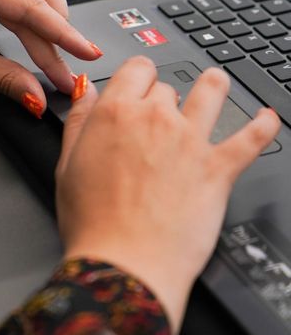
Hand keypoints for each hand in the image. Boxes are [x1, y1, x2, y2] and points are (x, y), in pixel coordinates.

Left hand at [0, 0, 102, 111]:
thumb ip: (5, 77)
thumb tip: (37, 93)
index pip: (30, 6)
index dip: (63, 35)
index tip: (86, 54)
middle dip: (56, 27)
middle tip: (66, 66)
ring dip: (43, 22)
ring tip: (53, 60)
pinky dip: (26, 15)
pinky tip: (34, 38)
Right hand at [56, 58, 279, 334]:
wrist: (125, 265)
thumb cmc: (93, 224)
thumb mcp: (67, 165)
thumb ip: (78, 122)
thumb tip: (85, 93)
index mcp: (116, 113)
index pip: (136, 69)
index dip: (138, 75)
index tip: (139, 83)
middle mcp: (155, 118)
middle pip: (168, 87)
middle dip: (164, 97)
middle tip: (160, 118)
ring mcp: (190, 141)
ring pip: (211, 92)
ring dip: (215, 84)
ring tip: (218, 82)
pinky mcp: (218, 169)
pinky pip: (250, 138)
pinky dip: (263, 126)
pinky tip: (267, 119)